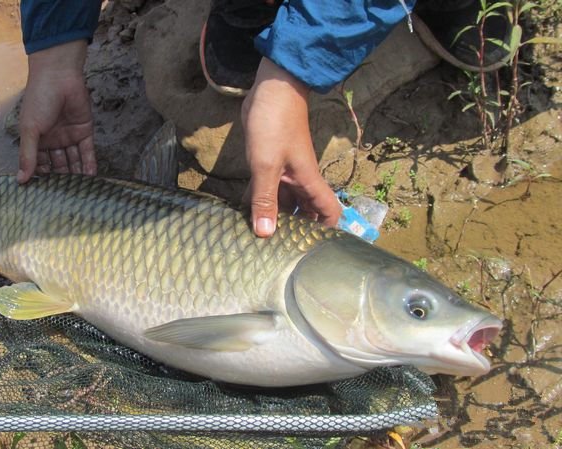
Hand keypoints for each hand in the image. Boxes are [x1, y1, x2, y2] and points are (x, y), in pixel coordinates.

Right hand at [17, 40, 96, 182]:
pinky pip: (87, 151)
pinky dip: (89, 164)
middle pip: (58, 164)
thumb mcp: (30, 130)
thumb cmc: (39, 100)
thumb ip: (27, 155)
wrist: (59, 76)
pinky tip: (91, 179)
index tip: (44, 196)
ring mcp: (69, 136)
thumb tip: (20, 180)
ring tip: (81, 193)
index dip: (41, 177)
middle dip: (62, 179)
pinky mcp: (84, 131)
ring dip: (77, 175)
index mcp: (36, 140)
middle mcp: (53, 140)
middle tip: (66, 199)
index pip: (39, 164)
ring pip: (74, 160)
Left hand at [242, 58, 341, 237]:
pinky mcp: (267, 163)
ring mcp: (283, 172)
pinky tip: (242, 215)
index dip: (327, 230)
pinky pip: (265, 189)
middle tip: (277, 253)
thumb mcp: (266, 165)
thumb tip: (264, 234)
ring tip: (258, 241)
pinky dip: (256, 201)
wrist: (271, 89)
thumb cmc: (275, 125)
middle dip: (294, 230)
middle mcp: (299, 180)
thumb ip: (265, 199)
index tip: (315, 250)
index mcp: (307, 181)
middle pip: (303, 212)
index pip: (328, 212)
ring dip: (272, 217)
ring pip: (282, 202)